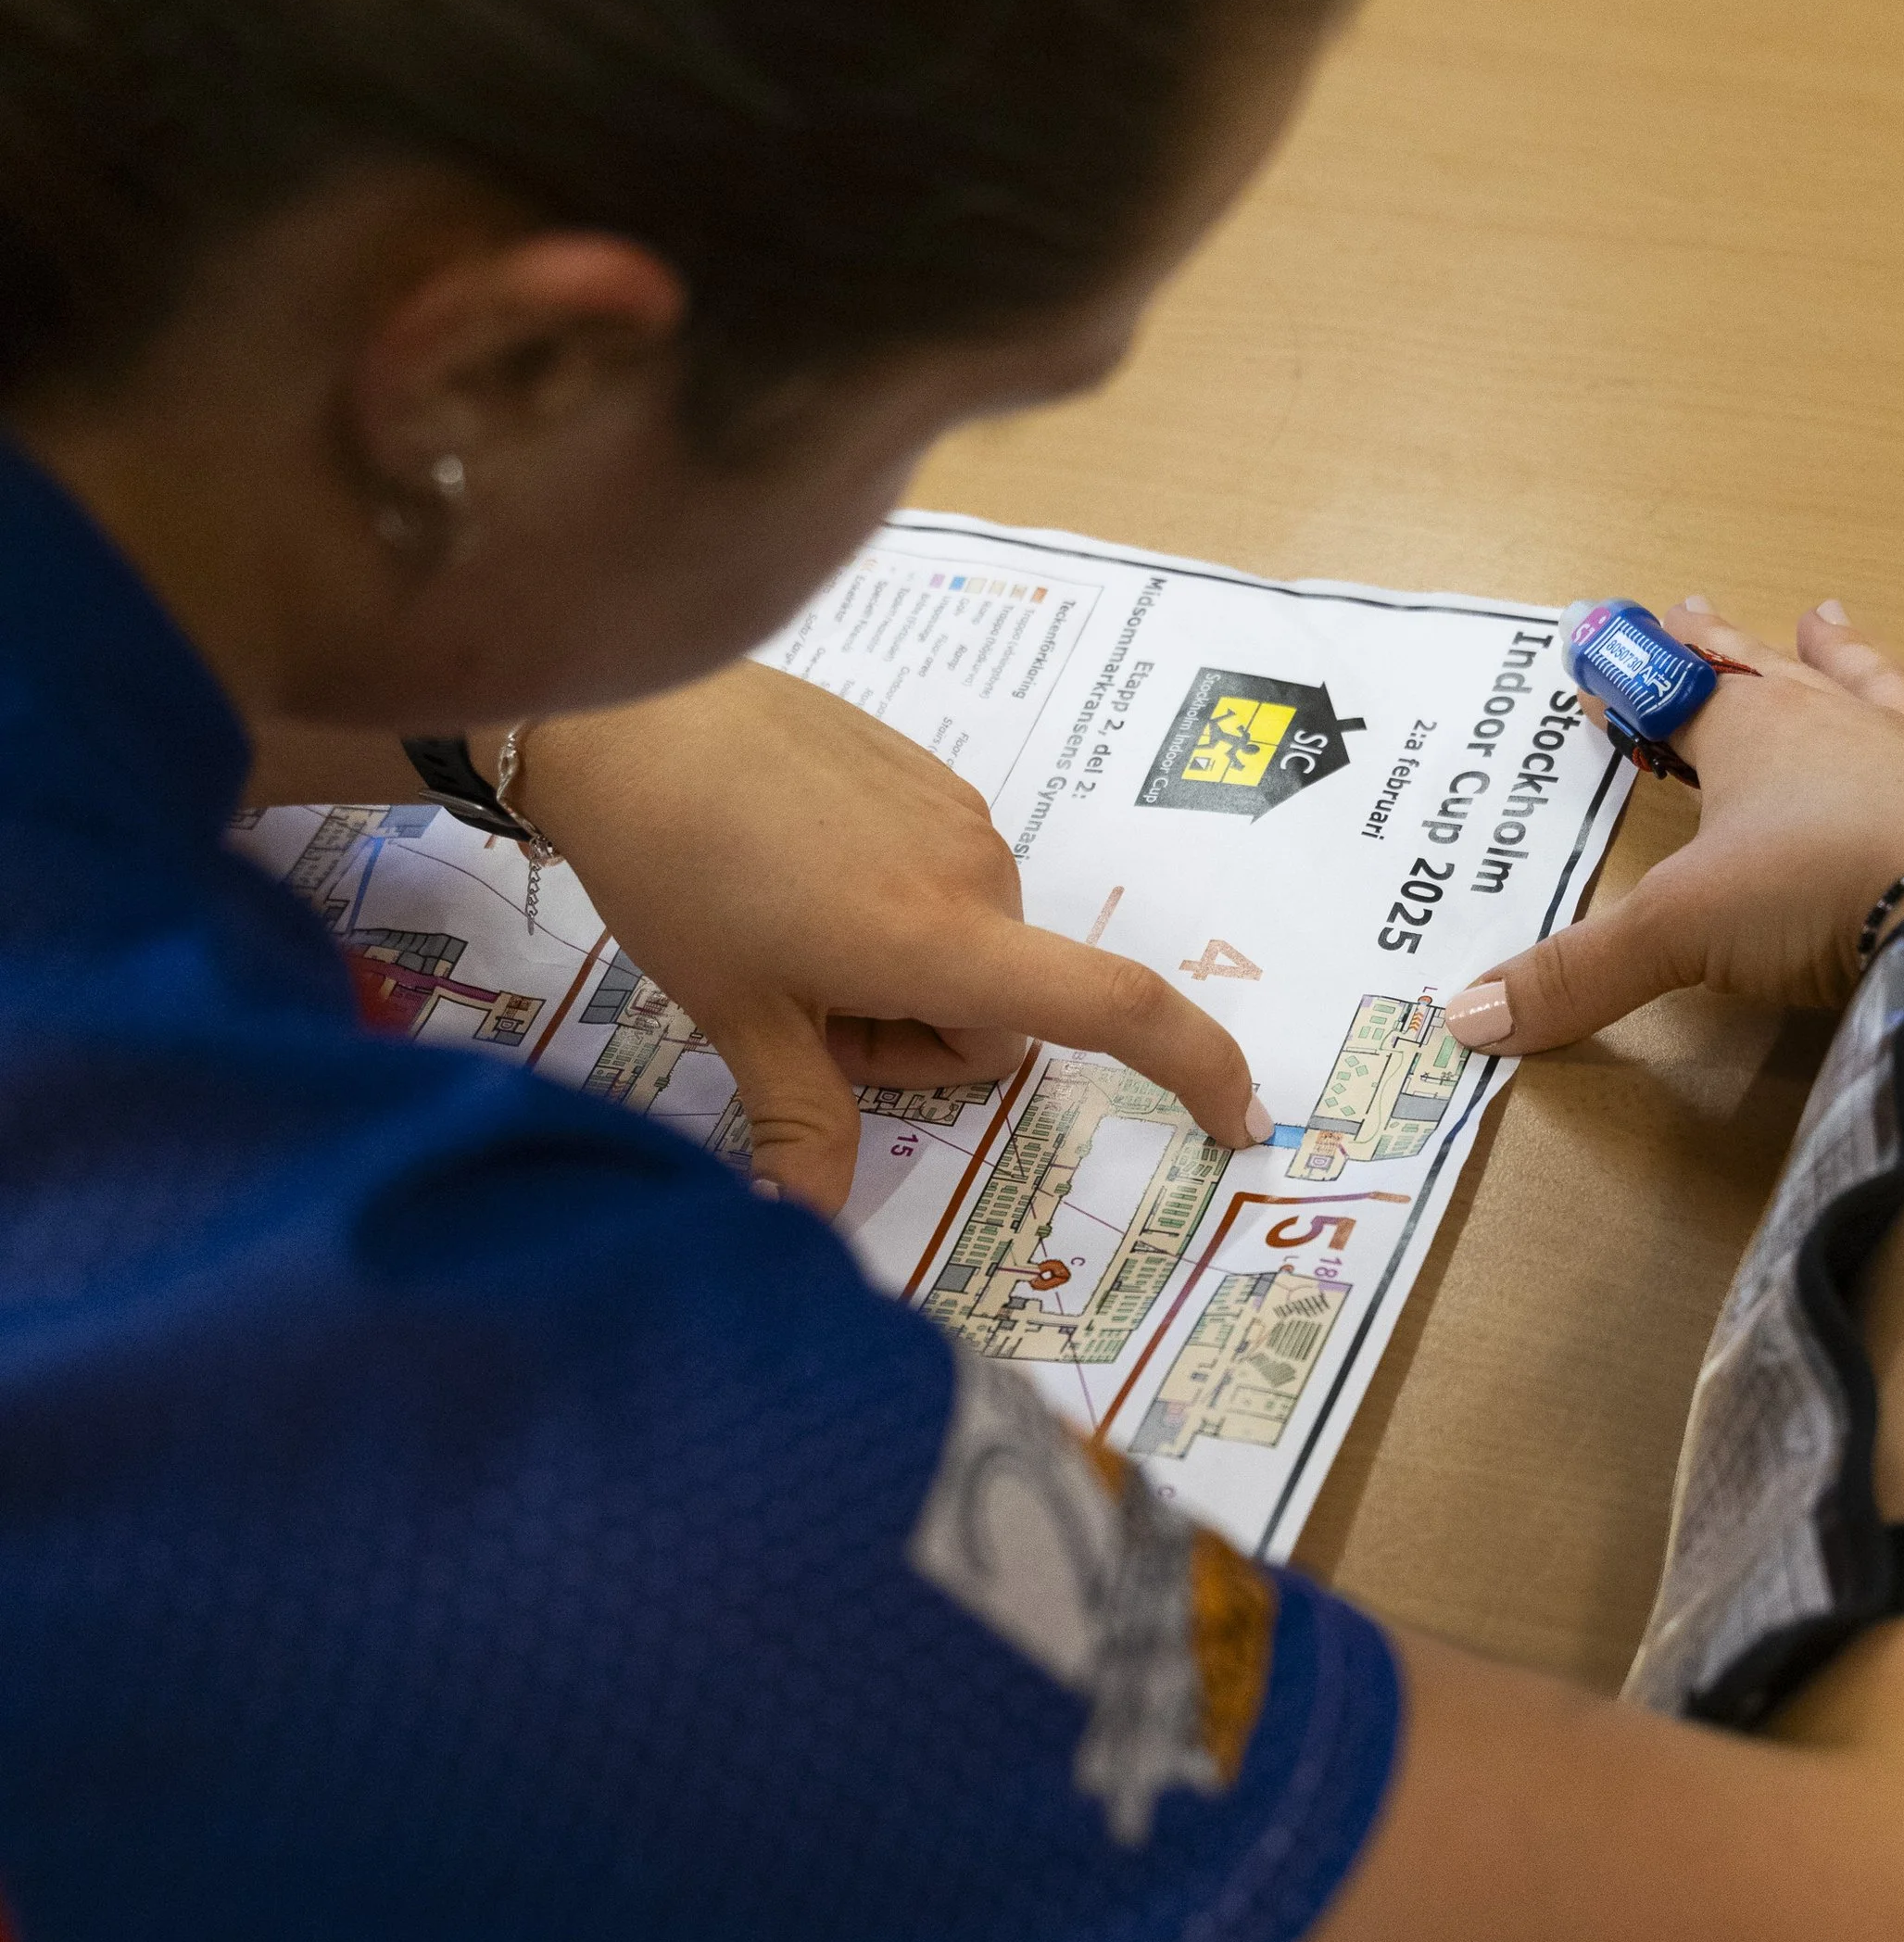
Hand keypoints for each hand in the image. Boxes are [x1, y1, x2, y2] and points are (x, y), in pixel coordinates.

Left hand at [520, 663, 1267, 1210]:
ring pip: (970, 951)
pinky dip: (889, 910)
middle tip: (802, 1010)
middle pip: (998, 1012)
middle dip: (919, 1038)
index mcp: (946, 939)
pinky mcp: (928, 774)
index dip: (1194, 1067)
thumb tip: (808, 1228)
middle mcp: (978, 872)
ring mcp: (956, 814)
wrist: (624, 713)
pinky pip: (944, 883)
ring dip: (900, 974)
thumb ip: (801, 1125)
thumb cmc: (677, 871)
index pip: (1113, 1007)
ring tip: (783, 932)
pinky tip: (790, 873)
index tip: (1242, 1120)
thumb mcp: (737, 1018)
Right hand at [1445, 598, 1903, 1052]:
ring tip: (1828, 618)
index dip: (1632, 686)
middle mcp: (1840, 730)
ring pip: (1884, 687)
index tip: (1596, 662)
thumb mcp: (1672, 939)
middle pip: (1766, 675)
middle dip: (1721, 649)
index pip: (1675, 701)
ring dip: (1851, 655)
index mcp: (1751, 743)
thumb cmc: (1809, 903)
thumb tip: (1462, 1022)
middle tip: (1691, 610)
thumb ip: (1573, 978)